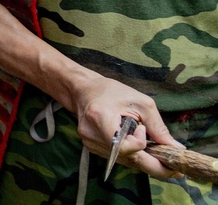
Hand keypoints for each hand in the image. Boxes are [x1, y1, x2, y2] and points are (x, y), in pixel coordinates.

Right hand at [68, 75, 183, 178]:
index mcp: (100, 117)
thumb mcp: (140, 103)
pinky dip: (132, 156)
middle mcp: (91, 134)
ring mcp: (89, 143)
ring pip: (124, 161)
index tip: (143, 129)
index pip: (123, 145)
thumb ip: (158, 127)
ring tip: (160, 156)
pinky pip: (118, 158)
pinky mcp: (91, 147)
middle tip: (176, 170)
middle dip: (153, 165)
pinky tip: (140, 149)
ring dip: (143, 161)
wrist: (84, 91)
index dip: (139, 143)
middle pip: (127, 158)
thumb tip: (176, 149)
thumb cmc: (112, 92)